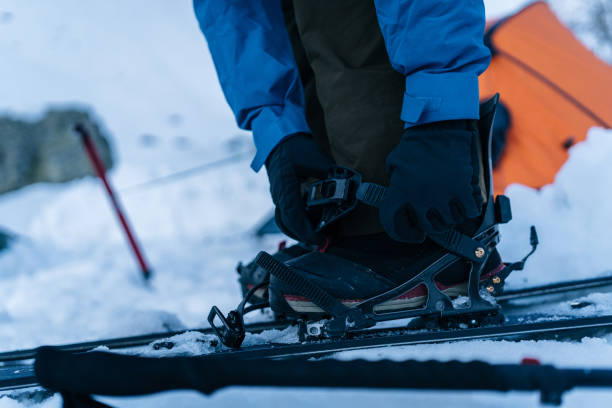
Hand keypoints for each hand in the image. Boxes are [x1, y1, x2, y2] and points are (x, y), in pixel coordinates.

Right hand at [265, 133, 334, 244]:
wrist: (279, 139)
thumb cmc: (296, 147)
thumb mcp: (316, 159)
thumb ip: (331, 175)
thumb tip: (349, 187)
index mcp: (285, 186)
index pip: (293, 215)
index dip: (305, 231)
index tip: (319, 239)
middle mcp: (278, 194)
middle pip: (287, 224)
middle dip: (303, 236)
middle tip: (322, 241)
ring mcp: (277, 196)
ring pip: (284, 221)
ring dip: (299, 231)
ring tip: (317, 235)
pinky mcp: (280, 196)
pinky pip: (285, 215)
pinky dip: (297, 223)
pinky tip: (310, 223)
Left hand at [379, 120, 483, 242]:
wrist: (442, 125)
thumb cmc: (417, 144)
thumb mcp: (394, 164)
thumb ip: (394, 186)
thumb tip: (399, 200)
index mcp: (400, 194)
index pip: (395, 227)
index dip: (403, 234)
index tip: (413, 233)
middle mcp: (421, 200)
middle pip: (429, 228)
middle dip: (432, 222)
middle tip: (436, 212)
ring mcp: (445, 197)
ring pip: (450, 222)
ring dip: (451, 215)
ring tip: (450, 202)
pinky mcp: (466, 190)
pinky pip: (470, 212)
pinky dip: (469, 206)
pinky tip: (465, 196)